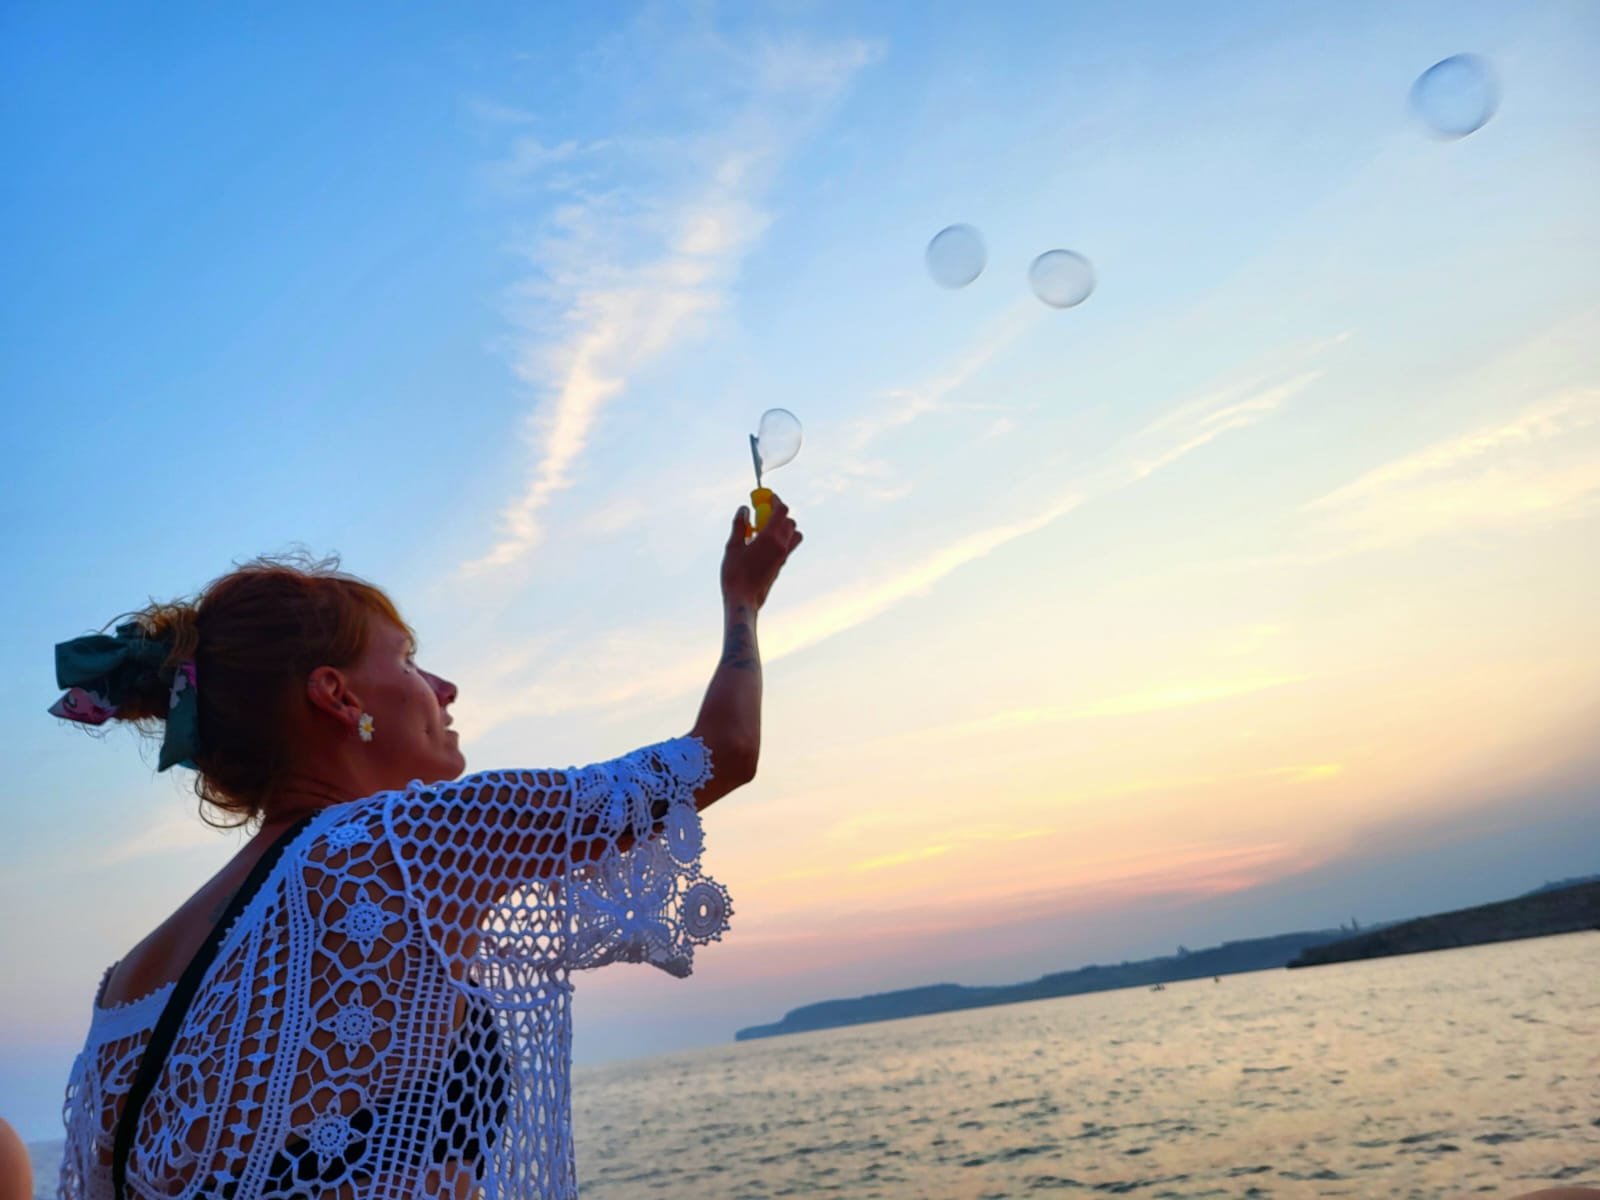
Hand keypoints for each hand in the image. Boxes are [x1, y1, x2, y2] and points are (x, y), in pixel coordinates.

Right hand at [722, 493, 802, 610]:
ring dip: (784, 526)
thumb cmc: (735, 574)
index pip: (782, 511)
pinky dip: (781, 538)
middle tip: (762, 512)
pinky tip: (763, 543)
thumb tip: (744, 509)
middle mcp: (781, 546)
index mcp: (770, 538)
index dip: (775, 500)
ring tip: (765, 529)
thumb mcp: (732, 547)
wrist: (743, 600)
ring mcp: (784, 556)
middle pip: (790, 521)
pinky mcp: (782, 565)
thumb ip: (739, 525)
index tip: (766, 497)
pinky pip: (788, 546)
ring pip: (794, 534)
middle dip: (779, 513)